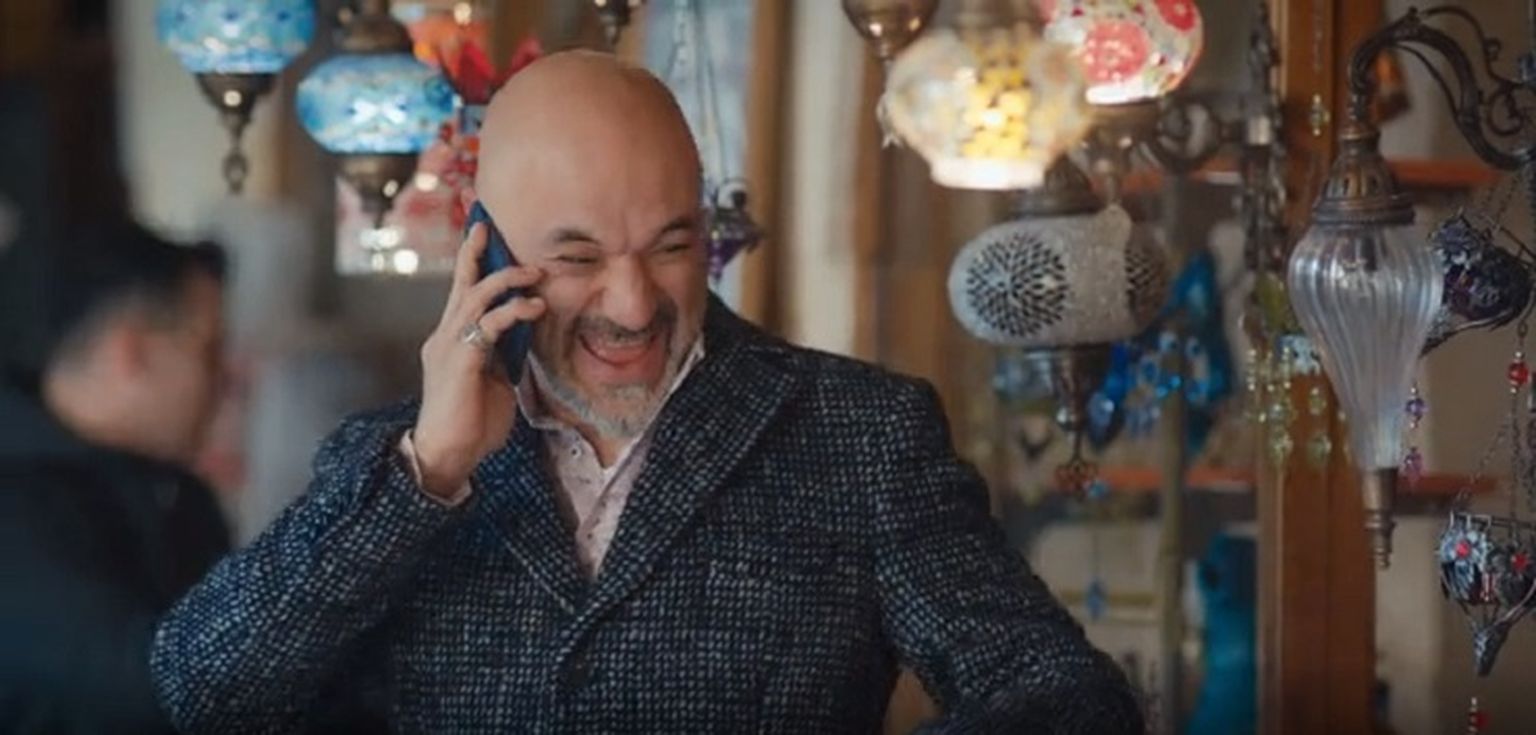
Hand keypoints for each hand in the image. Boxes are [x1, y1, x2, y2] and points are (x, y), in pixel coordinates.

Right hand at [411, 223, 544, 497]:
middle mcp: (444, 336)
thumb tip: (524, 334)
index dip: (471, 261)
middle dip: (475, 251)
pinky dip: (513, 311)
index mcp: (451, 340)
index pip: (461, 292)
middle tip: (492, 227)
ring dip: (506, 279)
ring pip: (474, 296)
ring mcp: (449, 346)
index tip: (483, 233)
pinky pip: (488, 324)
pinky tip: (534, 307)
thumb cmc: (472, 423)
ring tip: (534, 273)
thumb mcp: (495, 381)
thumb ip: (502, 355)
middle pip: (460, 283)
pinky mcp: (460, 360)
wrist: (449, 455)